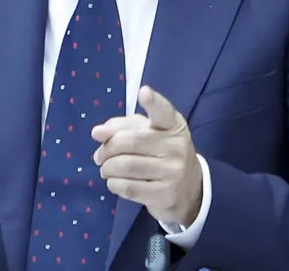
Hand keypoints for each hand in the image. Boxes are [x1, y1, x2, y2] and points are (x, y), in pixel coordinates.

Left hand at [90, 86, 202, 226]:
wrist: (190, 190)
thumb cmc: (161, 154)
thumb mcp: (148, 133)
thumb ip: (121, 126)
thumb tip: (97, 132)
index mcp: (173, 126)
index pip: (164, 112)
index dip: (153, 102)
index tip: (143, 92)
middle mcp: (177, 147)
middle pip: (129, 142)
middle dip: (106, 149)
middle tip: (99, 156)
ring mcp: (173, 172)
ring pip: (125, 166)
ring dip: (107, 168)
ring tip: (106, 169)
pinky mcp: (165, 195)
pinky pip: (128, 187)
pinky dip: (113, 184)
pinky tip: (115, 181)